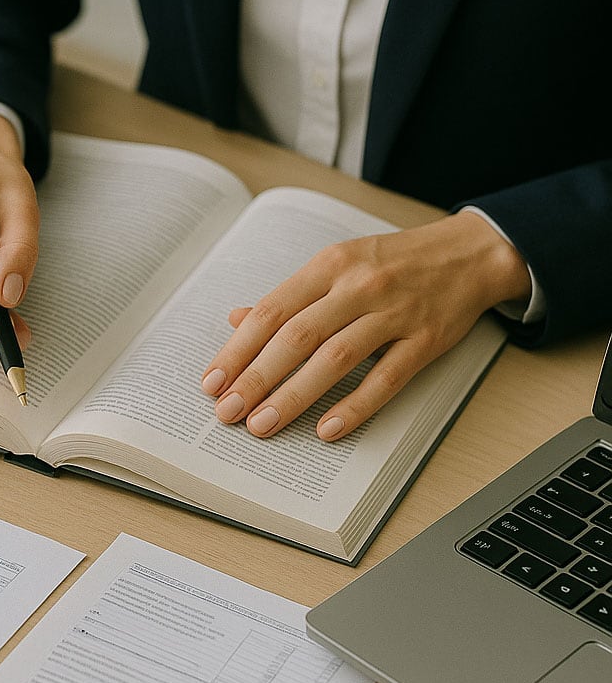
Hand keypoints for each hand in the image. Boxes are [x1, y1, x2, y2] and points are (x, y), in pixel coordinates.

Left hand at [200, 210, 530, 440]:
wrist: (469, 253)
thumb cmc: (391, 262)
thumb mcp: (336, 265)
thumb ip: (289, 297)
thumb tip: (236, 320)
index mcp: (329, 265)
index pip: (272, 311)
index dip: (238, 350)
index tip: (212, 382)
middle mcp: (358, 286)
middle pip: (297, 337)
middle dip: (256, 378)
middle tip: (228, 413)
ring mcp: (394, 313)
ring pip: (335, 358)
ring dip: (293, 396)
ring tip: (263, 425)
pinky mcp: (426, 340)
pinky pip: (386, 378)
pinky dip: (354, 406)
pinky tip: (326, 429)